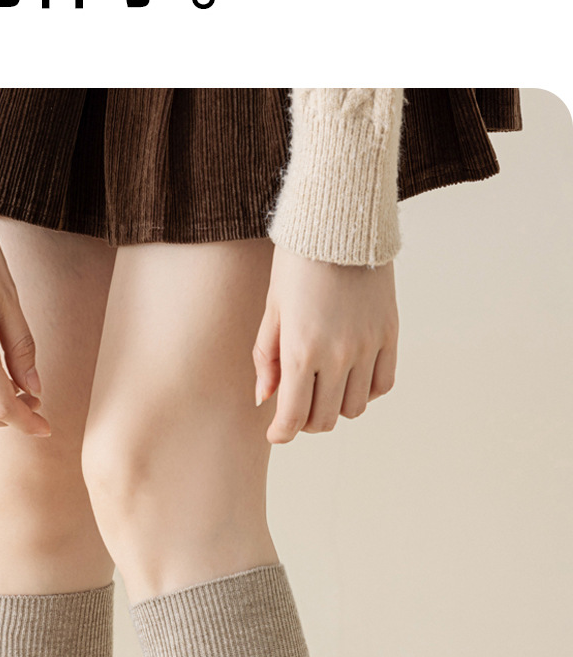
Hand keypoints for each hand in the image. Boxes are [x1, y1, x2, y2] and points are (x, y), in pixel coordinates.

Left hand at [253, 245, 397, 443]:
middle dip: (306, 422)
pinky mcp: (390, 334)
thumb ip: (266, 359)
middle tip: (296, 408)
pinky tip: (351, 377)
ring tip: (323, 390)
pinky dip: (366, 391)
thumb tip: (265, 399)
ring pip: (355, 408)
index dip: (281, 433)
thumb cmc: (296, 264)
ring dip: (336, 407)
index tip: (276, 432)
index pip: (292, 416)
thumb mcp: (272, 310)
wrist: (340, 223)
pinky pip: (382, 384)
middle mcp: (337, 356)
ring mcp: (368, 346)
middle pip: (325, 419)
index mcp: (300, 351)